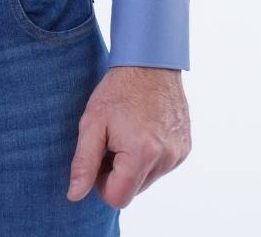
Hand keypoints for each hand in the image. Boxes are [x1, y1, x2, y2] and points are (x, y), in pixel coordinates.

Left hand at [66, 65, 190, 208]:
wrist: (150, 62)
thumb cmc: (118, 90)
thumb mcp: (92, 123)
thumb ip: (83, 163)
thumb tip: (75, 196)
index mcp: (141, 155)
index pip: (117, 198)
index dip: (102, 182)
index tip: (101, 156)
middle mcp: (165, 158)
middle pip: (134, 190)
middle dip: (119, 172)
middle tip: (114, 140)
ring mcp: (178, 153)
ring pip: (148, 179)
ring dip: (135, 164)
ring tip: (129, 131)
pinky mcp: (185, 146)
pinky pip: (162, 165)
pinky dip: (151, 155)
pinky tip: (145, 129)